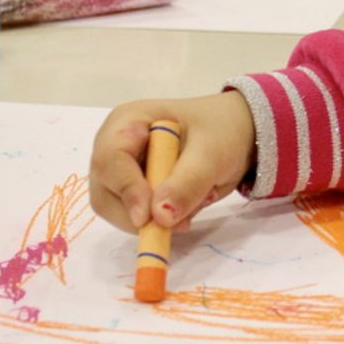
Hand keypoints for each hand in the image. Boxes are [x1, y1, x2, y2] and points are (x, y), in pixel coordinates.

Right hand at [89, 91, 256, 232]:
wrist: (238, 134)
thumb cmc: (221, 130)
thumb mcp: (212, 152)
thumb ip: (187, 182)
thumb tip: (159, 216)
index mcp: (127, 122)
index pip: (110, 160)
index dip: (126, 190)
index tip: (147, 217)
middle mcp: (116, 148)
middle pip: (106, 193)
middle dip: (144, 212)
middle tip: (186, 217)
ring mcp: (123, 173)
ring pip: (121, 213)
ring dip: (160, 219)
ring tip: (200, 199)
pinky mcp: (136, 194)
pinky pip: (140, 220)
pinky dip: (166, 221)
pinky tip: (194, 203)